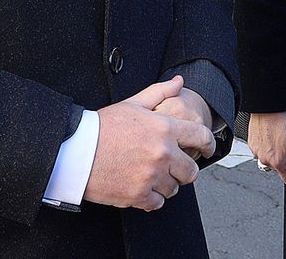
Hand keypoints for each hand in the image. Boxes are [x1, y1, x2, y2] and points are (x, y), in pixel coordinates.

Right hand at [83, 76, 213, 210]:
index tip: (208, 150)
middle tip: (176, 169)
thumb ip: (160, 92)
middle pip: (191, 170)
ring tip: (153, 177)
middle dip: (186, 170)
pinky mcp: (138, 195)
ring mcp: (151, 176)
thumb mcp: (133, 104)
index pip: (201, 136)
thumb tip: (179, 82)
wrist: (76, 151)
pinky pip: (157, 203)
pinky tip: (143, 188)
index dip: (209, 144)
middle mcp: (162, 153)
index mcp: (164, 128)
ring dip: (167, 184)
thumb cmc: (103, 126)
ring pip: (174, 189)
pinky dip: (152, 198)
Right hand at [248, 108, 285, 185]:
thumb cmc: (285, 119)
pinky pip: (262, 151)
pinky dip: (268, 145)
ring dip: (277, 153)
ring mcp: (257, 152)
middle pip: (281, 170)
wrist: (270, 103)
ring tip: (281, 137)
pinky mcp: (252, 144)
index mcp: (278, 163)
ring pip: (271, 160)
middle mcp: (265, 160)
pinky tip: (273, 134)